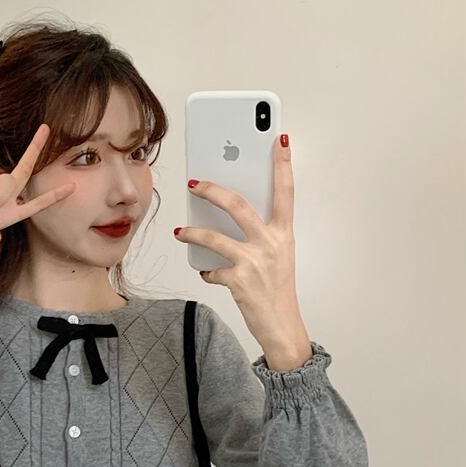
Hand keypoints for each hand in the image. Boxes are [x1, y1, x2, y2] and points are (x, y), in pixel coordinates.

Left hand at [174, 134, 308, 351]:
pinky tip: (206, 272)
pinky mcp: (239, 280)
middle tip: (193, 183)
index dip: (282, 165)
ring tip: (180, 231)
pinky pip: (212, 269)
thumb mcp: (277, 256)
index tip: (278, 139)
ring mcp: (255, 261)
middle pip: (238, 205)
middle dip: (212, 190)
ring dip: (192, 232)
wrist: (282, 326)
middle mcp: (271, 244)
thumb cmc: (277, 289)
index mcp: (284, 234)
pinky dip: (207, 271)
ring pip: (215, 237)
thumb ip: (261, 234)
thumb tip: (229, 215)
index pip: (285, 192)